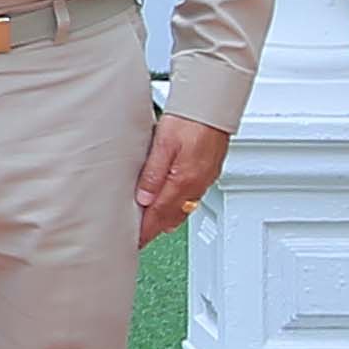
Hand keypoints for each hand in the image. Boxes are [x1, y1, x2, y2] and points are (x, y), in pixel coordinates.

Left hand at [132, 113, 231, 243]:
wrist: (213, 107)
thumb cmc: (189, 120)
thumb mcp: (163, 144)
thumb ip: (152, 174)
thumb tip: (143, 198)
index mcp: (182, 181)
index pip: (159, 215)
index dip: (146, 231)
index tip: (136, 242)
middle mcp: (195, 185)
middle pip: (171, 217)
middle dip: (155, 229)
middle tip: (141, 237)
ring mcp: (204, 180)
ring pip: (182, 209)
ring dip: (167, 218)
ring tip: (152, 225)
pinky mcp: (208, 173)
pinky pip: (191, 198)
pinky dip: (178, 206)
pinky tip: (171, 202)